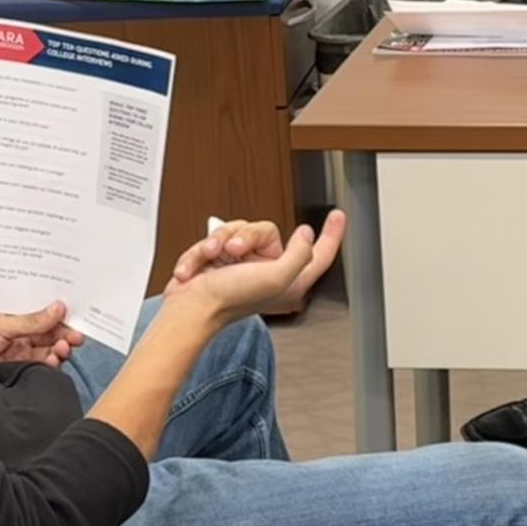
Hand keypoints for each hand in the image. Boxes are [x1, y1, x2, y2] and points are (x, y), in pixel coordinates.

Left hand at [0, 301, 84, 368]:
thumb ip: (31, 320)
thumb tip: (58, 308)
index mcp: (15, 316)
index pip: (44, 313)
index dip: (62, 315)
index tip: (77, 318)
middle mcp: (20, 333)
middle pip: (51, 332)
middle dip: (66, 334)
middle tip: (76, 338)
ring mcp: (21, 352)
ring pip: (50, 349)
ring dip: (60, 349)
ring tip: (63, 349)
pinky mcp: (20, 369)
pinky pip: (43, 366)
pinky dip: (52, 364)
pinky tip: (53, 361)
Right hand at [165, 211, 346, 324]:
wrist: (189, 310)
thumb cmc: (230, 300)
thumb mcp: (276, 278)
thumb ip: (299, 255)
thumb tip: (306, 234)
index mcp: (289, 280)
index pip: (319, 254)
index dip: (331, 234)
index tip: (337, 215)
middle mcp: (268, 271)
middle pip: (266, 231)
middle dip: (244, 236)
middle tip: (233, 252)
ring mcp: (242, 265)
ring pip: (238, 230)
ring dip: (219, 242)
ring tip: (212, 257)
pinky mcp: (219, 260)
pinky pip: (215, 238)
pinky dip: (202, 252)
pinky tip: (196, 268)